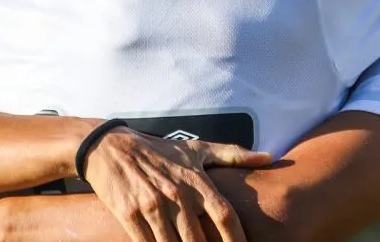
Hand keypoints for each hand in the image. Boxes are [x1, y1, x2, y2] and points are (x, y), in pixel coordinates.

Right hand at [83, 128, 271, 241]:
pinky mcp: (130, 215)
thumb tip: (268, 156)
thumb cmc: (159, 151)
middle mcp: (177, 194)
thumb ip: (233, 154)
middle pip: (200, 239)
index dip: (236, 240)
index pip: (224, 214)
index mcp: (196, 180)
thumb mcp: (196, 149)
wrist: (110, 148)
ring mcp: (152, 206)